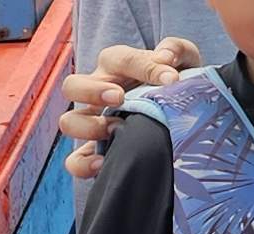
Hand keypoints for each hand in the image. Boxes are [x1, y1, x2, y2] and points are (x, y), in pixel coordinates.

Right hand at [59, 38, 203, 179]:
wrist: (184, 115)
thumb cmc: (176, 82)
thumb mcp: (184, 60)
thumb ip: (177, 49)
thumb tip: (165, 58)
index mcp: (117, 65)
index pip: (121, 60)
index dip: (144, 67)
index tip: (171, 79)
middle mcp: (97, 91)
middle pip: (72, 85)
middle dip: (92, 91)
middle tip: (120, 97)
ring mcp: (94, 122)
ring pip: (69, 122)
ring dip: (88, 126)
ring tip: (117, 129)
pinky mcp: (96, 150)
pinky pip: (75, 160)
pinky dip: (83, 164)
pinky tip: (105, 162)